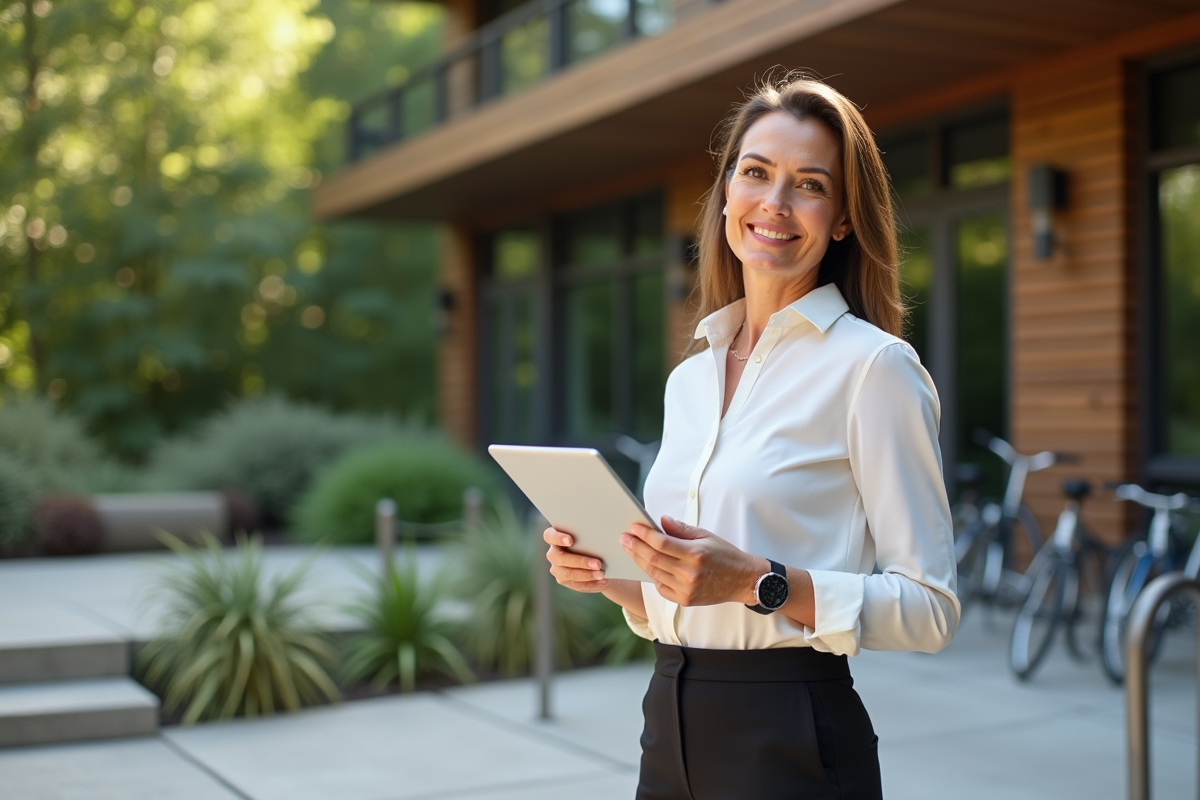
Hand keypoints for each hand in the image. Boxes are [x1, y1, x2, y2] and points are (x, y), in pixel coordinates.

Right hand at [543, 526, 609, 592]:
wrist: (600, 560)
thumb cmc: (596, 541)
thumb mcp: (595, 536)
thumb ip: (593, 533)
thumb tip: (606, 533)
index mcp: (555, 536)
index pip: (549, 535)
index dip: (558, 538)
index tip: (571, 540)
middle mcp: (553, 553)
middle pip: (559, 557)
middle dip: (579, 561)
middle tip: (598, 563)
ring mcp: (557, 568)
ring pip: (568, 573)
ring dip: (586, 575)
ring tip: (602, 574)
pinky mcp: (564, 580)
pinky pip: (576, 584)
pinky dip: (590, 583)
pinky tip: (602, 582)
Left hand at [621, 516, 767, 606]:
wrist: (743, 580)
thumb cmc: (726, 555)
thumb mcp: (706, 536)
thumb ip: (682, 530)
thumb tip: (661, 521)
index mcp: (695, 554)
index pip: (661, 543)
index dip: (644, 535)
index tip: (634, 528)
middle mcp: (689, 573)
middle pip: (653, 558)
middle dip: (635, 547)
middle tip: (624, 538)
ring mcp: (686, 589)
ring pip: (654, 573)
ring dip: (640, 561)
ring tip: (631, 550)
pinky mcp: (685, 600)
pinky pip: (661, 588)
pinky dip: (653, 577)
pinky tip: (649, 567)